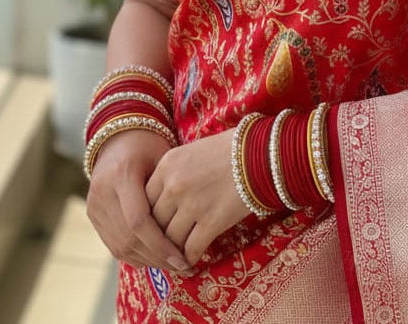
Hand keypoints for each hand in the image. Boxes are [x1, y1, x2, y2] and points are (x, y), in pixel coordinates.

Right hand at [86, 129, 189, 272]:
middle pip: (128, 238)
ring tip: (171, 265)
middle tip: (181, 266)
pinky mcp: (92, 213)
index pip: (139, 221)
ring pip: (119, 245)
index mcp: (122, 173)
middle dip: (156, 257)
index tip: (183, 259)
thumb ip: (170, 191)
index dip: (161, 245)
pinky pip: (112, 243)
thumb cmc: (150, 145)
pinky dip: (134, 254)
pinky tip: (154, 257)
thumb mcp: (164, 159)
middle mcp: (103, 190)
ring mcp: (94, 203)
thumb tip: (189, 230)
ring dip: (146, 260)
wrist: (119, 135)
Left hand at [146, 129, 249, 266]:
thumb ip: (173, 173)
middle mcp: (174, 185)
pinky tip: (193, 259)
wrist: (262, 153)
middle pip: (155, 222)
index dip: (150, 217)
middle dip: (159, 236)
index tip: (156, 225)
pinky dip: (190, 257)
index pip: (145, 200)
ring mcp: (191, 204)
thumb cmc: (230, 149)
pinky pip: (191, 248)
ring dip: (173, 250)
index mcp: (167, 164)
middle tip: (164, 245)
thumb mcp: (192, 152)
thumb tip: (163, 200)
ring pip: (170, 239)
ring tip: (177, 256)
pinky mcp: (211, 221)